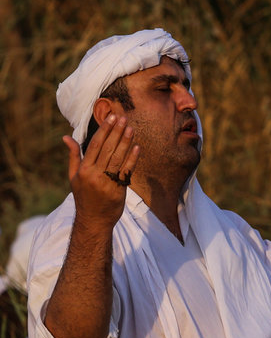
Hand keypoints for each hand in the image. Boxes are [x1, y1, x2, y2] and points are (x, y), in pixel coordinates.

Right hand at [63, 114, 139, 228]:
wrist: (94, 220)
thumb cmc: (83, 196)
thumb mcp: (73, 176)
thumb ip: (73, 156)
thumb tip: (66, 137)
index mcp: (84, 170)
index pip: (95, 145)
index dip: (104, 130)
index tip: (111, 117)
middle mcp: (94, 174)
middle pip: (108, 149)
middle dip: (116, 132)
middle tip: (123, 118)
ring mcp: (107, 182)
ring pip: (118, 158)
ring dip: (125, 141)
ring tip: (131, 128)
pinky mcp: (119, 189)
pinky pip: (127, 171)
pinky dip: (132, 158)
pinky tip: (137, 147)